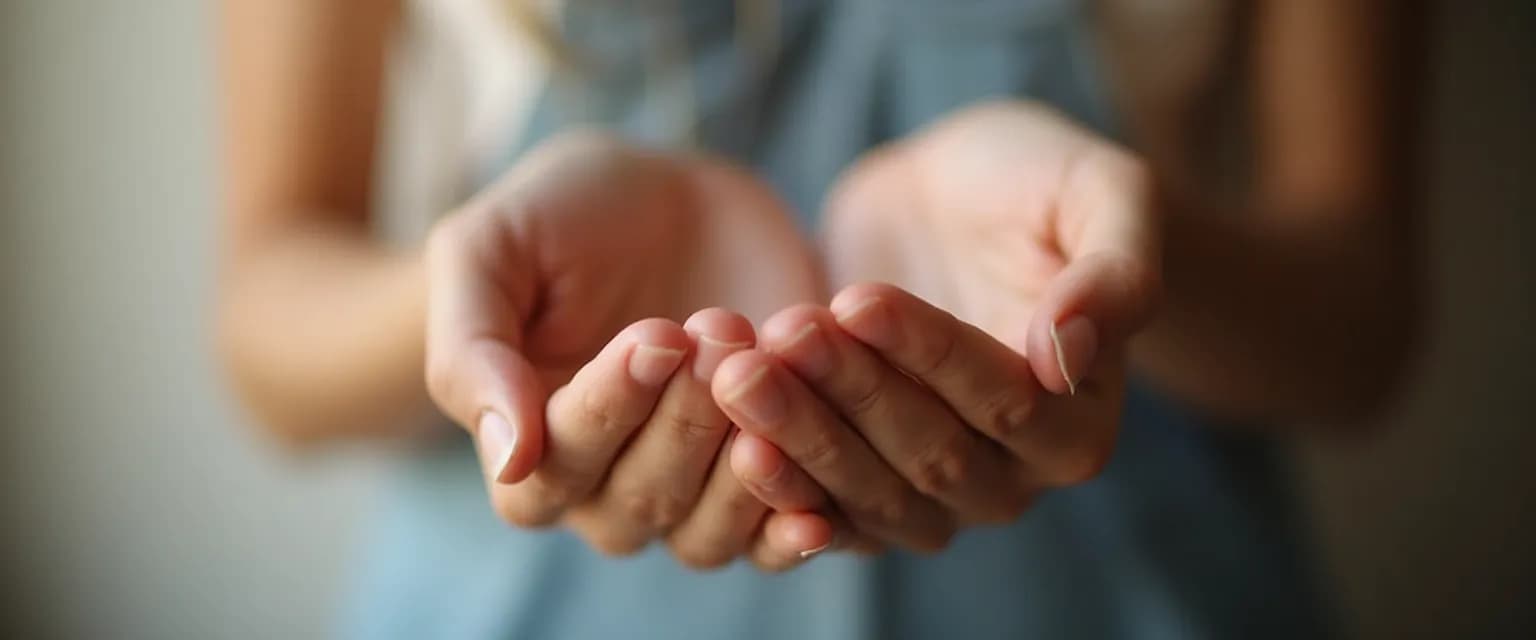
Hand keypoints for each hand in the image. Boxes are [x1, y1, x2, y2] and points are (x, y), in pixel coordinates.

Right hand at [424, 132, 835, 569]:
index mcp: (528, 446)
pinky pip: (779, 530)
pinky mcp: (767, 469)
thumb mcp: (487, 251)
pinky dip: (799, 518)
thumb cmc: (559, 215)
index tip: (656, 336)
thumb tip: (508, 457)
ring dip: (741, 465)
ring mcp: (693, 486)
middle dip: (685, 420)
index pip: (550, 475)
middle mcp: (606, 487)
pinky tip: (824, 498)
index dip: (605, 414)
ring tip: (766, 368)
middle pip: (638, 504)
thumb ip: (473, 352)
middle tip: (718, 330)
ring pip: (707, 533)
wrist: (667, 193)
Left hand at [719, 102, 1161, 549]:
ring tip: (739, 372)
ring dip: (801, 437)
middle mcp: (1012, 481)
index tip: (859, 299)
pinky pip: (820, 508)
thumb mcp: (1099, 193)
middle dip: (850, 395)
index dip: (930, 356)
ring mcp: (932, 497)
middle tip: (783, 333)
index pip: (1005, 404)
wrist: (948, 197)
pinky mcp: (861, 485)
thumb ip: (1113, 273)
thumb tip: (1070, 355)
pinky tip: (730, 443)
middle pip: (929, 458)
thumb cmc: (1035, 183)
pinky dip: (779, 484)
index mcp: (1081, 426)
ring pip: (866, 492)